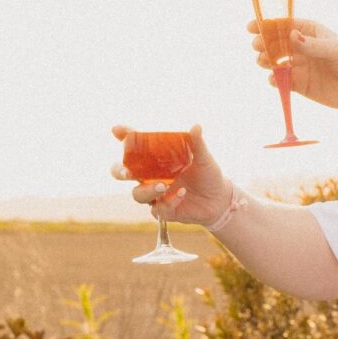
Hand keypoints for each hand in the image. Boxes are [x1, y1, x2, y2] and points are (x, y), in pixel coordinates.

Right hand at [111, 122, 230, 225]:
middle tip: (127, 172)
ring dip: (147, 190)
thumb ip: (197, 144)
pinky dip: (169, 202)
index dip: (123, 137)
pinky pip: (158, 209)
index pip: (133, 147)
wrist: (220, 200)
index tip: (117, 130)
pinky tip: (181, 194)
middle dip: (120, 172)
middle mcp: (150, 177)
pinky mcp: (164, 211)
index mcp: (154, 160)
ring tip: (164, 185)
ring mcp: (155, 195)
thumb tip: (196, 127)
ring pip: (137, 195)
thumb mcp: (203, 158)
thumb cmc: (208, 176)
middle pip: (122, 173)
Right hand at [246, 16, 337, 115]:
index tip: (253, 26)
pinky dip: (275, 80)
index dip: (268, 24)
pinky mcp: (301, 85)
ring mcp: (301, 66)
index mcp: (312, 32)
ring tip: (262, 61)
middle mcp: (303, 48)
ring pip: (277, 61)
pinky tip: (273, 79)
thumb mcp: (336, 50)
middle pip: (277, 42)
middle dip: (264, 43)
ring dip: (266, 60)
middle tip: (257, 46)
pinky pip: (283, 81)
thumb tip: (291, 36)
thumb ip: (313, 45)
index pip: (286, 25)